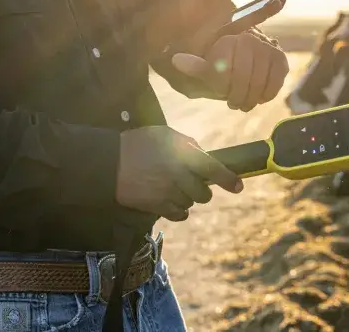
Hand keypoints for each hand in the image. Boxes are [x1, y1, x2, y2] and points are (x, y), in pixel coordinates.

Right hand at [116, 126, 242, 220]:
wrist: (110, 163)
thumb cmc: (138, 144)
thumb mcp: (164, 134)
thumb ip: (187, 143)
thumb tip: (203, 154)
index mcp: (182, 155)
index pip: (212, 169)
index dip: (228, 179)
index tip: (238, 186)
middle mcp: (178, 176)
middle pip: (204, 193)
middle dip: (202, 189)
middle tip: (191, 182)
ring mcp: (168, 193)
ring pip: (191, 204)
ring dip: (188, 198)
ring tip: (173, 188)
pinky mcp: (157, 207)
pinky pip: (180, 214)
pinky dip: (179, 210)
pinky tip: (171, 201)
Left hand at [170, 32, 288, 110]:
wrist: (245, 62)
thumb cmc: (223, 67)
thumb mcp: (207, 69)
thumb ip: (194, 66)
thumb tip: (176, 60)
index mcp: (227, 40)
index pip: (223, 71)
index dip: (221, 87)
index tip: (220, 90)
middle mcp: (249, 39)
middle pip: (242, 79)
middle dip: (236, 95)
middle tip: (233, 103)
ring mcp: (267, 48)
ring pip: (258, 83)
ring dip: (250, 98)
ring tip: (244, 102)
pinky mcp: (280, 59)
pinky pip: (274, 84)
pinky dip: (265, 95)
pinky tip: (258, 96)